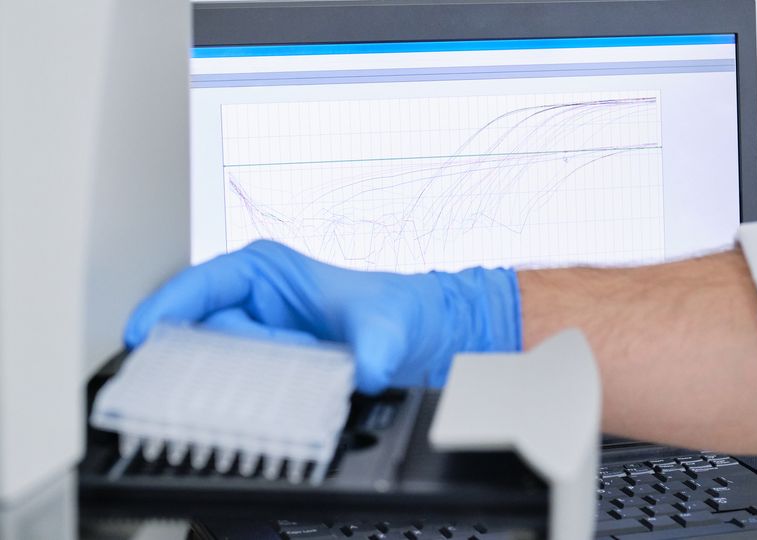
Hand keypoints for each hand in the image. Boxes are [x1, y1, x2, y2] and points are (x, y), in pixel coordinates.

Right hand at [124, 240, 521, 393]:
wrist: (422, 335)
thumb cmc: (401, 311)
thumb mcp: (386, 326)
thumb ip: (372, 349)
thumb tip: (364, 372)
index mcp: (265, 270)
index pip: (200, 284)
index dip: (166, 307)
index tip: (143, 334)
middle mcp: (252, 300)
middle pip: (203, 332)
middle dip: (217, 361)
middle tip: (252, 381)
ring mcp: (256, 333)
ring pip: (215, 362)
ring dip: (231, 383)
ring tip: (264, 396)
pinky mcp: (264, 364)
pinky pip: (236, 382)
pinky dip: (242, 398)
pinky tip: (260, 411)